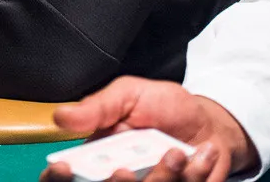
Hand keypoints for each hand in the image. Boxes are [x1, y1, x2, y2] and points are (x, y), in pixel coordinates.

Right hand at [40, 77, 257, 181]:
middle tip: (125, 169)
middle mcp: (120, 177)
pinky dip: (194, 174)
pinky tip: (201, 155)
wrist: (209, 121)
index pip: (66, 175)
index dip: (59, 176)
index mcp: (99, 155)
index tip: (65, 168)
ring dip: (165, 175)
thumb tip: (59, 117)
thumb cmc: (164, 106)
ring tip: (178, 150)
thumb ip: (97, 108)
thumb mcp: (128, 95)